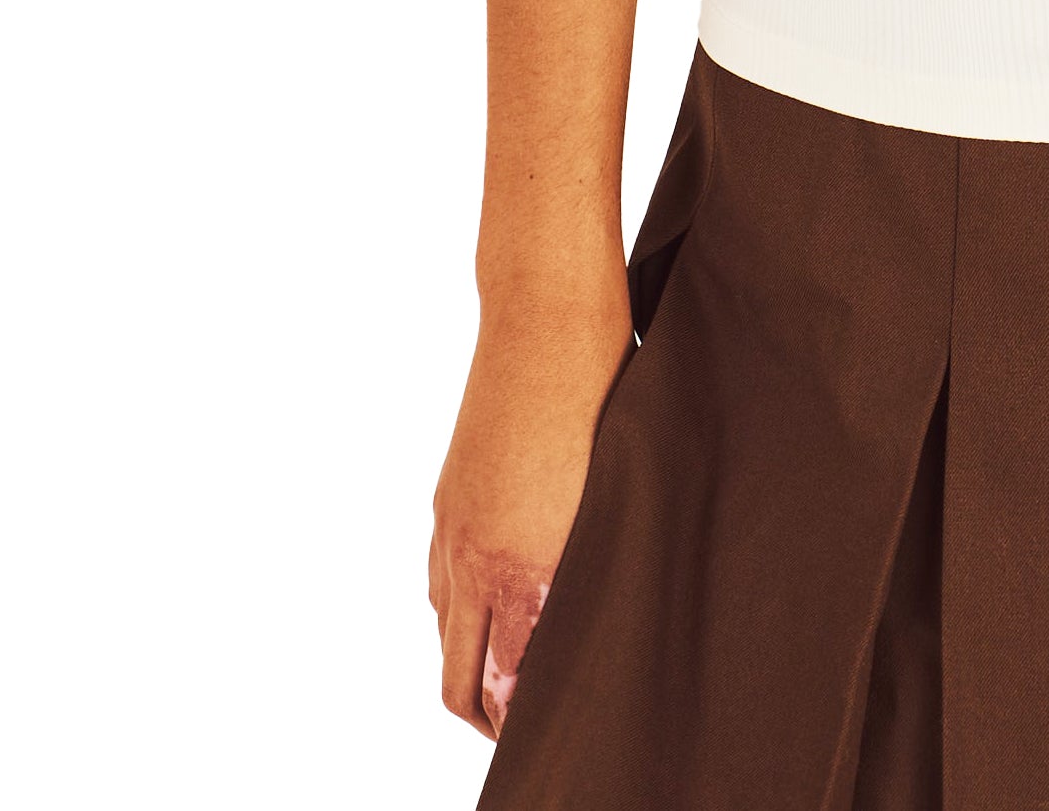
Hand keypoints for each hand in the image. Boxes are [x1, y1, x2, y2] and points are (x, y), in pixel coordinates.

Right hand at [428, 281, 632, 737]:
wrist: (546, 316)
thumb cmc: (601, 391)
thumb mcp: (605, 494)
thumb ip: (576, 576)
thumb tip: (552, 642)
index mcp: (519, 562)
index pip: (501, 683)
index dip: (519, 721)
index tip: (548, 731)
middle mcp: (473, 554)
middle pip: (458, 677)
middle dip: (486, 716)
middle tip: (525, 727)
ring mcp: (453, 524)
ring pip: (447, 628)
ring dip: (473, 660)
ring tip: (517, 674)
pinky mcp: (449, 496)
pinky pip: (442, 580)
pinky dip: (464, 609)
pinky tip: (498, 601)